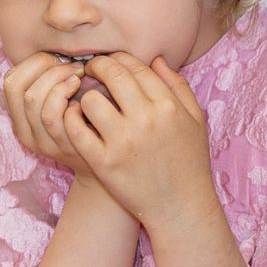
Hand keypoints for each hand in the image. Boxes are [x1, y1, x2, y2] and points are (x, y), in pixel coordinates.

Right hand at [1, 51, 91, 168]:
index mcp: (20, 120)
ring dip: (58, 80)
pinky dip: (67, 97)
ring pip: (35, 99)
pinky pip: (56, 116)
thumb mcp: (61, 107)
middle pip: (21, 88)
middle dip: (48, 68)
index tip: (57, 60)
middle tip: (72, 67)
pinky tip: (83, 95)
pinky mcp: (64, 147)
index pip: (10, 81)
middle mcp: (27, 133)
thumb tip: (58, 53)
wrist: (103, 168)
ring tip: (78, 77)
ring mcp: (45, 142)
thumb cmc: (85, 127)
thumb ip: (52, 85)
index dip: (33, 63)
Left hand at [61, 53, 215, 228]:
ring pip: (90, 99)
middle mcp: (146, 120)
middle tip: (89, 71)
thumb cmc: (189, 163)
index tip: (109, 63)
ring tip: (85, 101)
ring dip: (84, 96)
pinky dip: (71, 119)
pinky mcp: (104, 163)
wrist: (181, 207)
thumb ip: (178, 87)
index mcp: (169, 106)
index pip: (136, 65)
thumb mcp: (195, 120)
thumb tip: (156, 59)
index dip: (118, 58)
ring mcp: (123, 142)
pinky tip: (76, 120)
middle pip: (112, 74)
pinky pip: (76, 129)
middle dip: (97, 67)